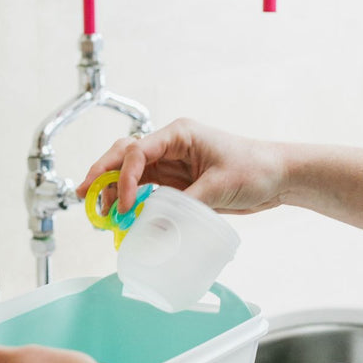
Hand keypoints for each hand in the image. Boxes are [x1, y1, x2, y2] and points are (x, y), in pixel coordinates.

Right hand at [76, 117, 362, 240]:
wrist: (279, 178)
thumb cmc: (255, 168)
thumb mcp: (219, 186)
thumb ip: (183, 206)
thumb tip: (151, 228)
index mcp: (178, 135)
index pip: (137, 151)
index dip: (123, 177)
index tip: (121, 204)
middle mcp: (170, 147)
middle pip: (124, 157)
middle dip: (102, 176)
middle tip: (84, 198)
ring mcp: (172, 165)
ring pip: (131, 175)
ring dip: (113, 191)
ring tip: (99, 213)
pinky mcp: (177, 183)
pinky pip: (146, 191)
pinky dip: (132, 203)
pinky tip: (122, 217)